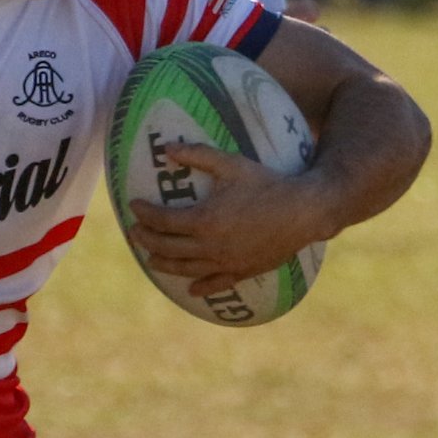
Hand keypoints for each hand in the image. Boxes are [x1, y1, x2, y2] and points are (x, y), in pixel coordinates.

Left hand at [129, 143, 336, 297]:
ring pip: (185, 269)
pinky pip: (216, 283)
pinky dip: (201, 287)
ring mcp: (225, 262)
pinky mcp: (242, 271)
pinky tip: (191, 289)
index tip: (134, 206)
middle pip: (167, 247)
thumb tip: (167, 148)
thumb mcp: (232, 164)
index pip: (162, 220)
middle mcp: (210, 246)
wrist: (304, 211)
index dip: (144, 213)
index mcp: (204, 220)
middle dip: (146, 239)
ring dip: (164, 264)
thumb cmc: (267, 183)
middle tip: (134, 232)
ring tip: (151, 260)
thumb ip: (198, 155)